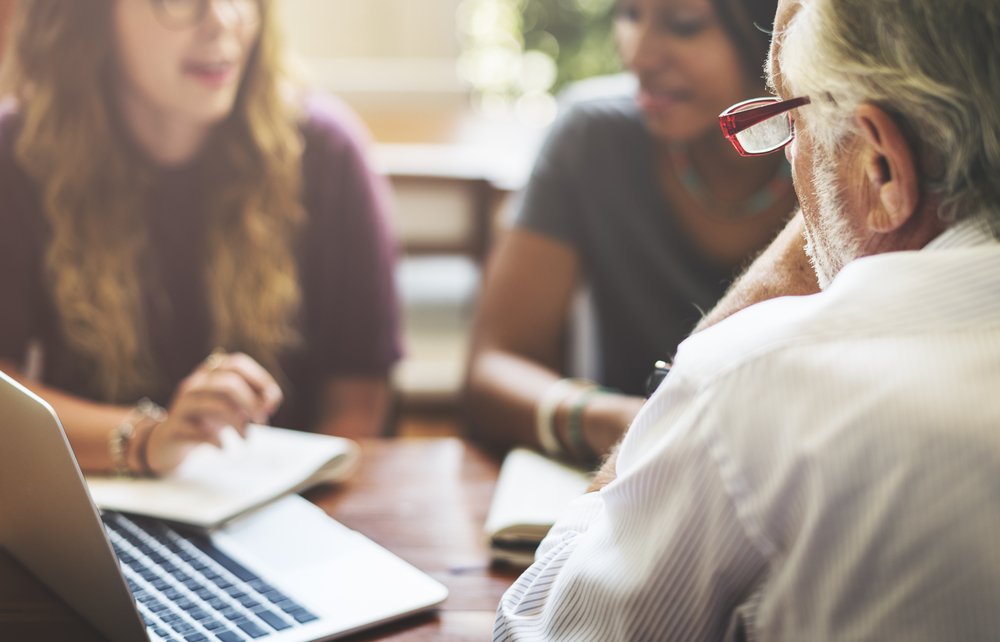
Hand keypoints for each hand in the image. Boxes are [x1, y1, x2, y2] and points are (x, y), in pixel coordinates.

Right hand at [140, 352, 282, 474]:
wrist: (167, 443)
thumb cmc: (205, 422)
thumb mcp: (231, 408)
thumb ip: (252, 402)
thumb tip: (271, 401)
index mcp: (210, 374)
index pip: (236, 363)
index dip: (260, 378)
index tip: (273, 400)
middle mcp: (195, 385)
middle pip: (228, 384)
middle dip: (252, 403)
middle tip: (262, 422)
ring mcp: (182, 406)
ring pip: (215, 405)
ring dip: (238, 423)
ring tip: (246, 438)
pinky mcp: (173, 428)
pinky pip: (199, 432)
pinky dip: (217, 440)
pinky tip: (224, 448)